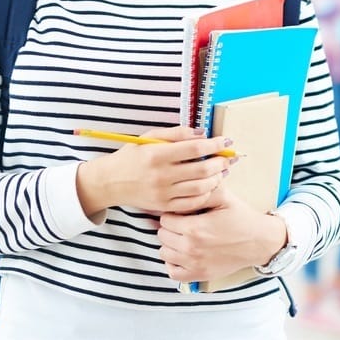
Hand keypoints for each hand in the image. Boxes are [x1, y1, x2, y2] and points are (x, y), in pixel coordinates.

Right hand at [75, 125, 233, 217]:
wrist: (110, 182)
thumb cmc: (131, 156)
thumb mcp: (149, 138)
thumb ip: (176, 133)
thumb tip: (202, 133)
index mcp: (157, 154)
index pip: (194, 149)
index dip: (214, 144)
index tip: (225, 141)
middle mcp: (161, 175)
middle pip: (201, 170)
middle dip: (221, 163)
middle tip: (229, 158)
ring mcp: (163, 193)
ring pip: (200, 188)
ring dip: (216, 179)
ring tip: (221, 172)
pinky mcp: (164, 206)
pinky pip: (192, 203)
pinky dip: (205, 194)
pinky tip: (209, 186)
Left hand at [156, 186, 286, 282]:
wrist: (259, 242)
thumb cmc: (241, 218)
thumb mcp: (223, 197)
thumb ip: (201, 190)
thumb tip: (182, 187)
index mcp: (195, 227)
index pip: (164, 218)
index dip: (172, 212)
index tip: (181, 212)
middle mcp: (191, 248)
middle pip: (162, 235)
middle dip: (170, 227)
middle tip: (184, 223)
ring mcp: (194, 264)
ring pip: (164, 253)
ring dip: (171, 244)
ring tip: (183, 237)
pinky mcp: (199, 275)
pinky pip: (172, 272)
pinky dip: (174, 264)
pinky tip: (183, 254)